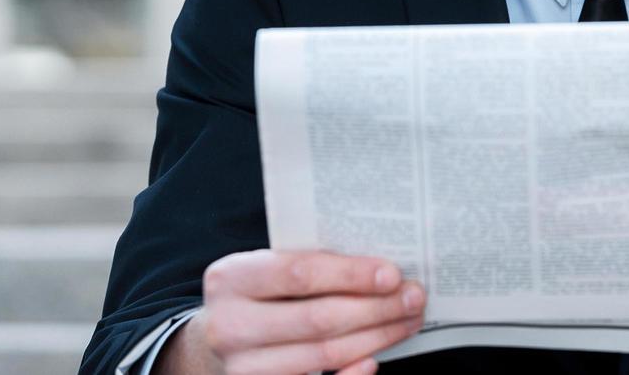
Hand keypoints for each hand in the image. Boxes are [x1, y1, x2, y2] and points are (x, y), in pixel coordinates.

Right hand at [169, 249, 425, 374]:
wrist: (214, 341)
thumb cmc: (257, 295)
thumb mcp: (266, 269)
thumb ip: (308, 264)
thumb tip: (381, 270)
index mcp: (231, 279)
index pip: (300, 273)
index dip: (350, 275)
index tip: (393, 274)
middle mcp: (229, 326)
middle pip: (318, 318)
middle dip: (375, 308)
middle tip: (414, 297)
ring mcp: (241, 368)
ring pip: (323, 353)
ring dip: (375, 337)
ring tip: (407, 320)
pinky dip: (350, 373)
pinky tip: (374, 358)